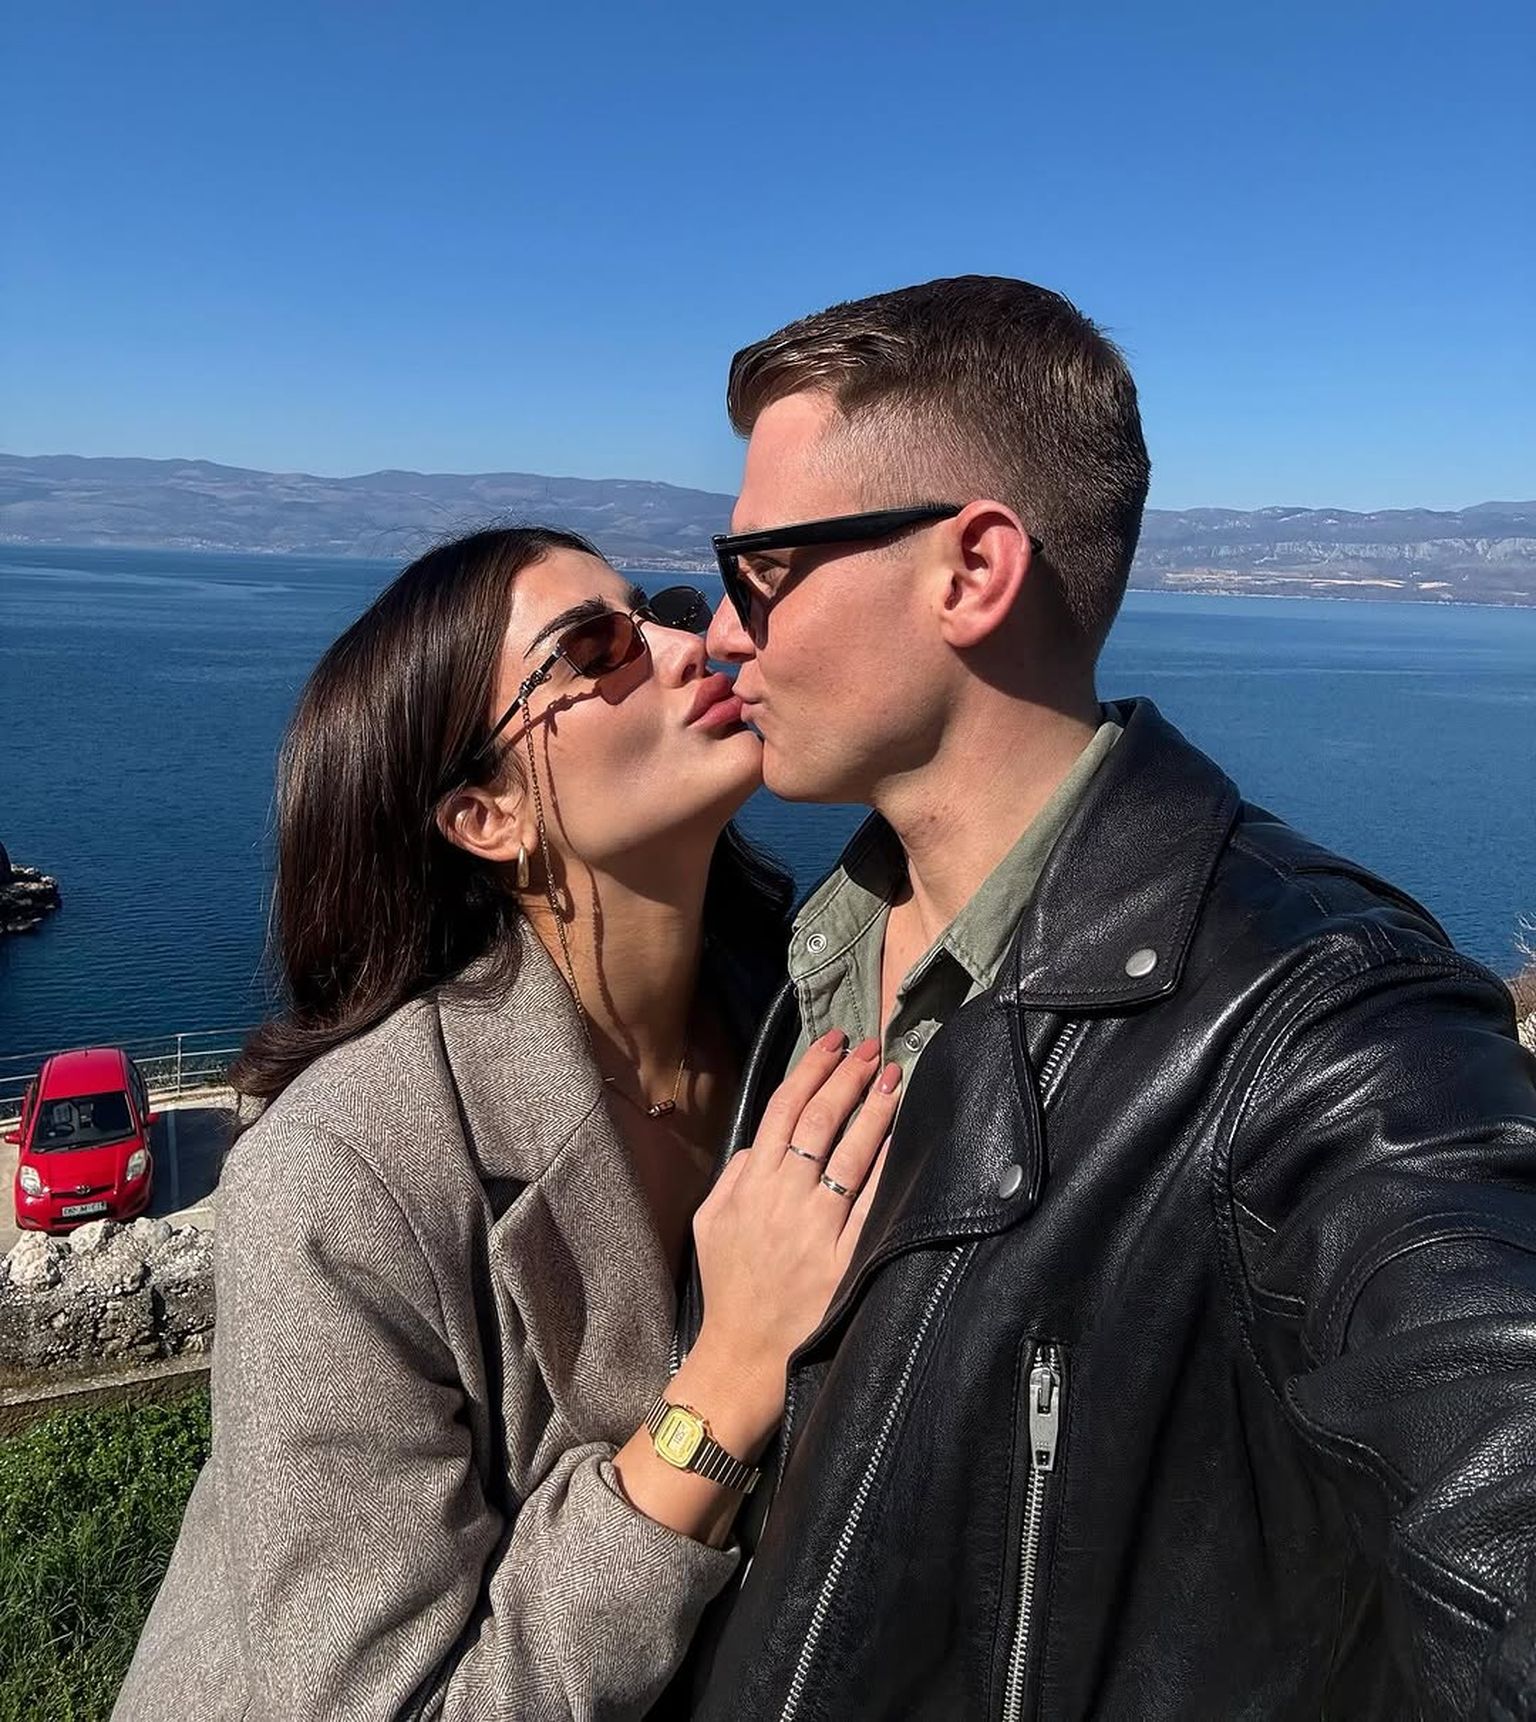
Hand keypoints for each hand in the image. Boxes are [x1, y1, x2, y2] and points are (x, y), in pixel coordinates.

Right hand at [686, 1029, 900, 1444]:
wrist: (745, 1355)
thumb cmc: (730, 1287)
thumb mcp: (710, 1223)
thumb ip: (735, 1175)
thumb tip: (763, 1139)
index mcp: (750, 1185)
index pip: (782, 1111)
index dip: (809, 1070)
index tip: (832, 1043)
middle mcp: (784, 1199)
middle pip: (818, 1122)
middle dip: (846, 1077)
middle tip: (869, 1048)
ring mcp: (816, 1228)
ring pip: (849, 1154)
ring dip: (873, 1109)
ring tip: (892, 1077)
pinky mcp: (845, 1259)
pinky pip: (871, 1203)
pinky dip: (887, 1166)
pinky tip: (902, 1137)